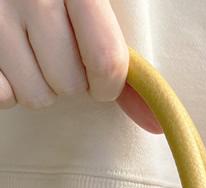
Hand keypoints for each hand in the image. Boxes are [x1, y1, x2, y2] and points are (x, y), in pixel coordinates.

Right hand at [0, 0, 159, 131]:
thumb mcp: (92, 7)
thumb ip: (119, 60)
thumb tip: (155, 124)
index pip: (106, 61)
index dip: (108, 85)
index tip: (102, 82)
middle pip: (70, 85)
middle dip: (71, 81)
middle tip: (58, 54)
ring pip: (36, 96)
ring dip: (40, 85)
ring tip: (31, 53)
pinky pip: (2, 95)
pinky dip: (7, 88)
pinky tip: (9, 60)